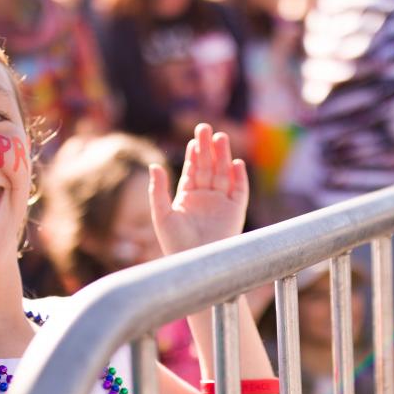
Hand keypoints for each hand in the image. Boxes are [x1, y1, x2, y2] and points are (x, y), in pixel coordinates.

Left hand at [148, 123, 248, 256]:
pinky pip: (239, 191)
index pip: (192, 170)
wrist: (195, 263)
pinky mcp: (235, 212)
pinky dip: (239, 178)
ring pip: (223, 174)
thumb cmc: (175, 243)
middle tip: (206, 129)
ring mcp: (221, 204)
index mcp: (187, 197)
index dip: (193, 155)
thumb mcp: (162, 214)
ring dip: (222, 156)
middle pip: (208, 167)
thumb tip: (153, 165)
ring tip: (221, 138)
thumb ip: (158, 190)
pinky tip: (236, 163)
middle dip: (208, 149)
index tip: (193, 140)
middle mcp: (205, 198)